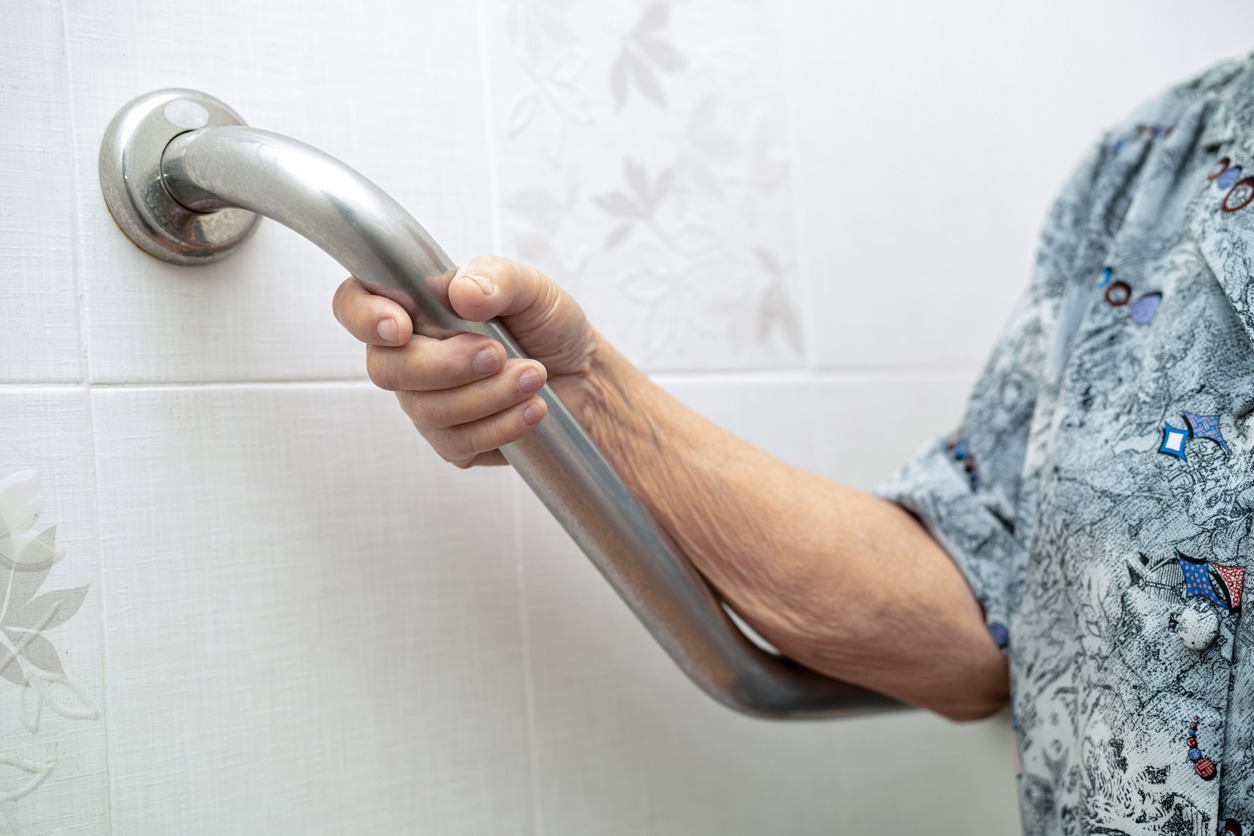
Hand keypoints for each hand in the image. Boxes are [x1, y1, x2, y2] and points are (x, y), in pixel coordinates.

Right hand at [332, 256, 600, 466]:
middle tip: (497, 353)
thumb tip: (462, 292)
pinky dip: (501, 425)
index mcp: (417, 305)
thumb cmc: (548, 327)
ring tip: (534, 375)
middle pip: (386, 369)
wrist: (584, 378)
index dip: (363, 316)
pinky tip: (532, 408)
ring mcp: (427, 401)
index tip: (401, 326)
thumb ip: (496, 279)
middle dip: (446, 364)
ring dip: (487, 394)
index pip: (355, 304)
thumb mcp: (532, 289)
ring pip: (426, 410)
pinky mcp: (452, 441)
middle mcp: (412, 354)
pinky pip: (457, 442)